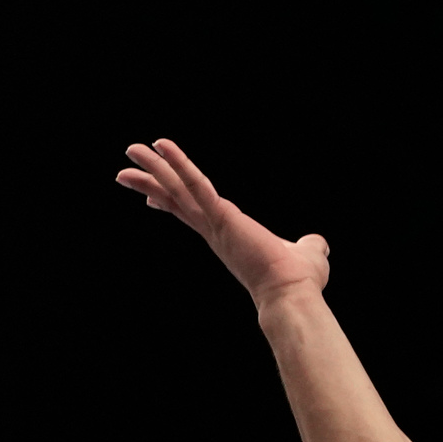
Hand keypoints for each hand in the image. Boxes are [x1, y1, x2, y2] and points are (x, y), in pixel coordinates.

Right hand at [116, 139, 331, 305]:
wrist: (292, 295)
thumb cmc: (298, 282)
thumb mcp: (307, 255)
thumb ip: (310, 246)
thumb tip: (319, 245)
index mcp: (228, 236)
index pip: (194, 214)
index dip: (173, 203)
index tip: (151, 199)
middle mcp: (215, 231)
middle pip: (176, 200)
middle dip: (151, 184)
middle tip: (123, 172)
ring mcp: (214, 224)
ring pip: (177, 189)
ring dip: (153, 169)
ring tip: (130, 150)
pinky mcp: (220, 216)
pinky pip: (195, 184)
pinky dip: (178, 163)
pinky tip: (162, 146)